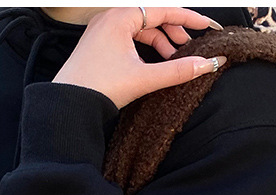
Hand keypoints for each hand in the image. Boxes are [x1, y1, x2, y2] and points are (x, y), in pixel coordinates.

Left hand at [51, 7, 227, 108]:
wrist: (68, 104)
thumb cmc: (97, 87)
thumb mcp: (144, 78)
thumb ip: (178, 71)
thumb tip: (205, 65)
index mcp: (120, 17)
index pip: (163, 9)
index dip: (188, 18)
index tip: (206, 26)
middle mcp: (110, 18)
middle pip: (152, 18)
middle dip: (173, 34)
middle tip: (190, 50)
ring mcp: (103, 31)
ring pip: (140, 30)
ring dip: (160, 44)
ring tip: (173, 62)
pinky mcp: (99, 45)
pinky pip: (129, 39)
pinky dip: (145, 49)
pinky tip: (154, 65)